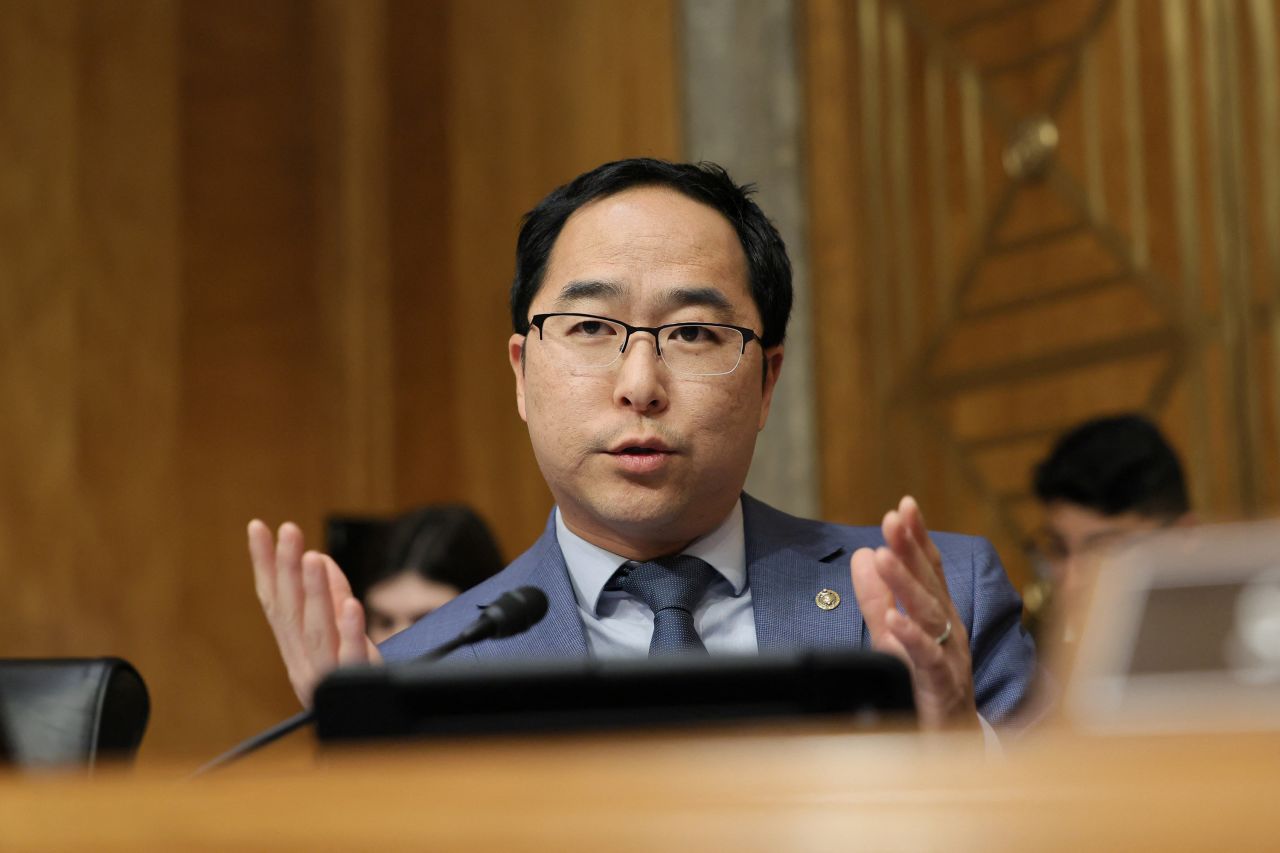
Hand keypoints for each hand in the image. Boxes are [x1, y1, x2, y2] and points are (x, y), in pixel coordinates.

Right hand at [248, 520, 381, 706]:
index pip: (274, 600)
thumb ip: (330, 597)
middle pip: (291, 611)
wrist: (374, 728)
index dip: (264, 564)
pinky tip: (351, 604)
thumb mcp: (341, 633)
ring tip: (311, 558)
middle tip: (288, 530)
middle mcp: (303, 661)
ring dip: (313, 593)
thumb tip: (318, 558)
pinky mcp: (358, 682)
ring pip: (316, 630)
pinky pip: (353, 656)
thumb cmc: (355, 674)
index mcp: (295, 648)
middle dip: (285, 568)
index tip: (257, 528)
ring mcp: (328, 674)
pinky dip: (350, 630)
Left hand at [850, 496, 976, 728]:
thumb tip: (860, 555)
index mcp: (938, 614)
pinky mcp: (942, 687)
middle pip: (929, 583)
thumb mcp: (892, 636)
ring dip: (905, 583)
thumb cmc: (923, 687)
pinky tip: (894, 621)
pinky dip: (911, 638)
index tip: (903, 505)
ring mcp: (949, 657)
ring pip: (929, 615)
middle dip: (911, 548)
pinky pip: (928, 660)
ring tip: (883, 556)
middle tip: (893, 517)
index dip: (917, 537)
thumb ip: (877, 598)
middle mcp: (949, 630)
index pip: (928, 569)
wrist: (948, 744)